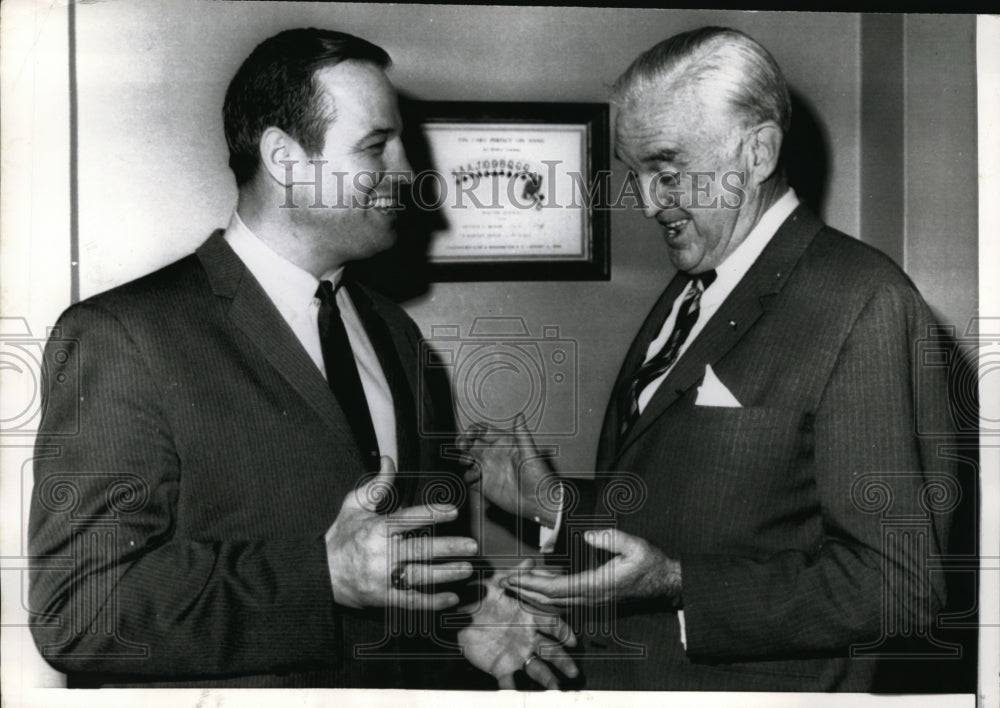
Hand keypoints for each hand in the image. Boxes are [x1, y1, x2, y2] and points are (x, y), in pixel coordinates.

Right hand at [325, 456, 477, 609]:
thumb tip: (389, 460)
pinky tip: (451, 598)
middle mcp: (381, 554)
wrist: (320, 574)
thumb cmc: (341, 537)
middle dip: (447, 548)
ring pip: (419, 577)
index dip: (431, 514)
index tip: (453, 512)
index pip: (408, 519)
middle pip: (419, 550)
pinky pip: (411, 602)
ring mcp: (382, 578)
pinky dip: (433, 602)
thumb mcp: (354, 506)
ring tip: (466, 569)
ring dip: (446, 574)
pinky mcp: (383, 598)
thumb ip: (376, 485)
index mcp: (375, 529)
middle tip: (471, 545)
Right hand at [457, 414, 560, 526]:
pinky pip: (470, 479)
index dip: (474, 430)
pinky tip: (476, 477)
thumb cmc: (538, 476)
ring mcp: (489, 470)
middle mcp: (494, 455)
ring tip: (469, 462)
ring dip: (465, 460)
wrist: (537, 501)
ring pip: (468, 460)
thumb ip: (522, 434)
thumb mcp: (530, 453)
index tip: (469, 433)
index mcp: (504, 444)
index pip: (483, 431)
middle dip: (463, 442)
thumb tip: (519, 416)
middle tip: (462, 445)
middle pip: (472, 444)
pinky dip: (469, 477)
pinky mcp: (485, 484)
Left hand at [458, 559, 578, 688]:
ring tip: (554, 687)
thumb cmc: (478, 597)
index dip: (563, 633)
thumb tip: (530, 561)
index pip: (552, 624)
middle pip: (551, 651)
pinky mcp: (501, 667)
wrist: (456, 615)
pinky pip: (510, 680)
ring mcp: (516, 653)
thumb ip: (514, 574)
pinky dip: (516, 687)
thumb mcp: (494, 582)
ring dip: (546, 678)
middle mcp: (527, 637)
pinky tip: (519, 691)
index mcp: (528, 617)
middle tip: (573, 672)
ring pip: (536, 668)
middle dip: (563, 661)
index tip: (573, 640)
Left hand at [504, 528, 681, 606]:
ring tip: (514, 580)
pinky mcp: (592, 598)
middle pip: (549, 599)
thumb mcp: (635, 546)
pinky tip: (537, 582)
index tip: (514, 576)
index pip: (556, 589)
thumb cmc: (650, 563)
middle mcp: (590, 597)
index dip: (533, 583)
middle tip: (504, 580)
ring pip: (554, 602)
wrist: (665, 583)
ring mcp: (591, 600)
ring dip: (533, 592)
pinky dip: (546, 592)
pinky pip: (563, 599)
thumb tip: (589, 534)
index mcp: (596, 585)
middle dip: (525, 590)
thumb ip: (612, 539)